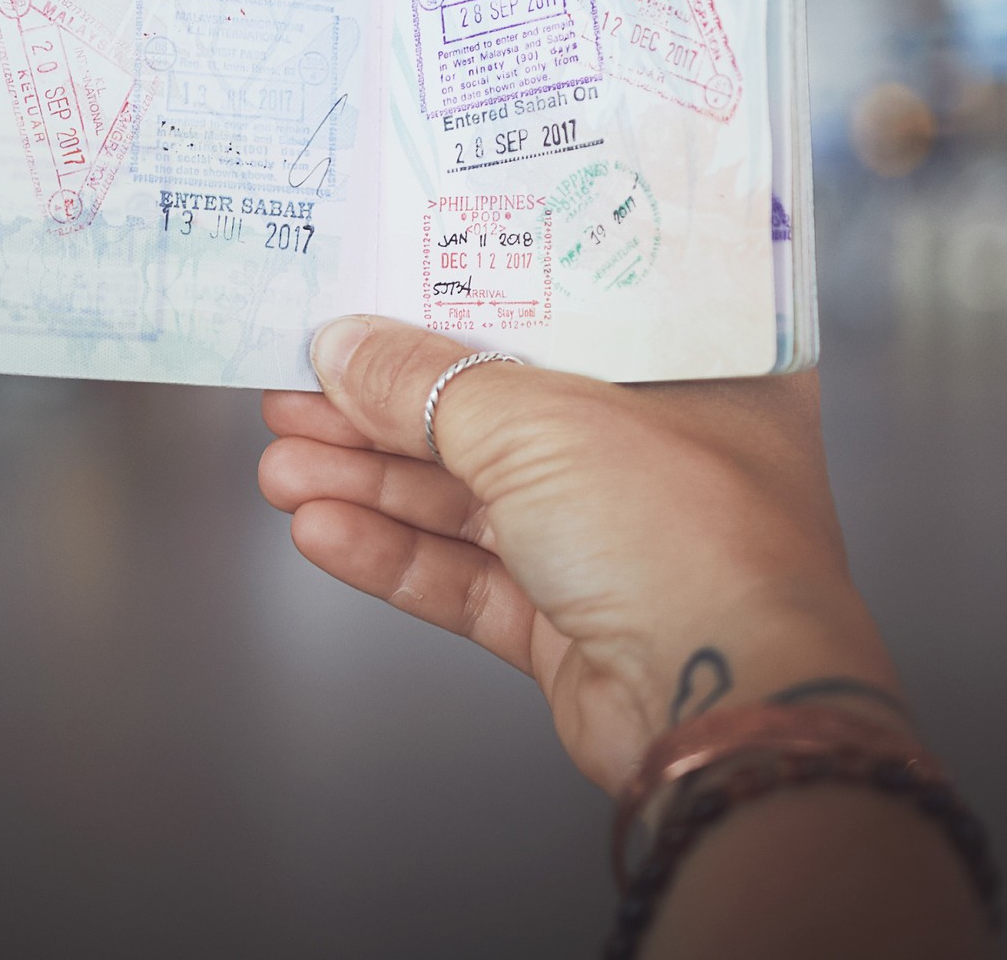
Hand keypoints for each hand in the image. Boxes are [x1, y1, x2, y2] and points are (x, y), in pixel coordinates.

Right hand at [258, 316, 903, 794]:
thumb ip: (429, 383)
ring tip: (282, 463)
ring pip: (472, 498)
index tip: (378, 299)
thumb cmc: (687, 537)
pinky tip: (323, 529)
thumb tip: (344, 347)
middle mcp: (662, 453)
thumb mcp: (542, 421)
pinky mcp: (573, 623)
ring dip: (372, 480)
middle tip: (298, 389)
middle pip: (499, 412)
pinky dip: (395, 552)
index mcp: (696, 373)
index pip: (567, 317)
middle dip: (388, 408)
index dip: (467, 305)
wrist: (723, 706)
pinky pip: (469, 575)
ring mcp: (617, 541)